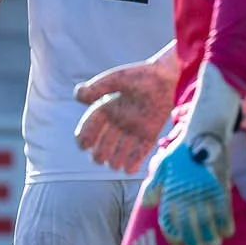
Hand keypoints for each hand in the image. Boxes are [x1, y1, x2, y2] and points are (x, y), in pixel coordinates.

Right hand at [74, 57, 178, 174]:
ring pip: (119, 151)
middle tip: (99, 158)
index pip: (90, 126)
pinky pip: (139, 152)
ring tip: (114, 164)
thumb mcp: (118, 79)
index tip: (83, 145)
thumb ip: (99, 87)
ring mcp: (133, 129)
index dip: (84, 137)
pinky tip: (129, 169)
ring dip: (115, 161)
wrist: (168, 76)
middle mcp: (118, 121)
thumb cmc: (141, 75)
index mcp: (107, 108)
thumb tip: (77, 96)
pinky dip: (133, 163)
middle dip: (99, 153)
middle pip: (103, 144)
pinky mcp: (149, 134)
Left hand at [138, 61, 240, 244]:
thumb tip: (148, 206)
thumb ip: (154, 186)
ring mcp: (203, 190)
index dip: (173, 236)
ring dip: (210, 236)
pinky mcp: (220, 185)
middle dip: (193, 240)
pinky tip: (228, 232)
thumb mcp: (162, 165)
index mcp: (170, 190)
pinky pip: (224, 209)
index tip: (178, 243)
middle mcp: (185, 194)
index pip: (169, 221)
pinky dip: (226, 223)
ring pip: (207, 221)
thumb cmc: (181, 150)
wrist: (203, 132)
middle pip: (189, 226)